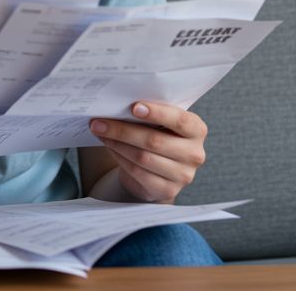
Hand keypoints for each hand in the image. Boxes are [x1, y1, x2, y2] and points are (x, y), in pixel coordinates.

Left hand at [89, 102, 206, 203]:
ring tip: (100, 132)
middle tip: (99, 122)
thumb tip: (120, 104)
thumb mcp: (161, 124)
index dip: (157, 113)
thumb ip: (150, 114)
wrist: (158, 170)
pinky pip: (138, 173)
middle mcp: (195, 154)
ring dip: (117, 144)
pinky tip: (109, 147)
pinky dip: (120, 158)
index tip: (134, 107)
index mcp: (197, 130)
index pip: (179, 120)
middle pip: (154, 140)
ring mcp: (183, 175)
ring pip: (143, 157)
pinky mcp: (168, 190)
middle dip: (123, 130)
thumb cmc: (159, 136)